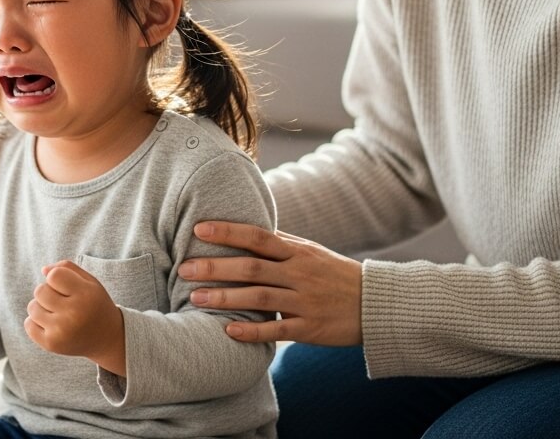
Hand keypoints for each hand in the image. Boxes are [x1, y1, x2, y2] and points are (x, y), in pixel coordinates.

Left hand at [25, 260, 126, 374]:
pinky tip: (51, 324)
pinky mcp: (51, 344)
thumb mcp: (90, 282)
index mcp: (85, 295)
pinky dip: (36, 322)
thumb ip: (67, 268)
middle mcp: (73, 314)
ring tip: (57, 312)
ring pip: (32, 307)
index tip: (66, 285)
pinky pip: (28, 324)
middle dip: (47, 291)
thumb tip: (44, 270)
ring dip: (41, 306)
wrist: (107, 339)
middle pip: (40, 291)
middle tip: (61, 300)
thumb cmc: (95, 304)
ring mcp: (61, 331)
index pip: (54, 275)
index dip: (56, 277)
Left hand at [180, 221, 363, 345]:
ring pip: (259, 298)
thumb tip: (244, 228)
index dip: (228, 232)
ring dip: (225, 298)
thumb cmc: (334, 274)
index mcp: (297, 252)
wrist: (374, 304)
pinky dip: (252, 331)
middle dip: (216, 268)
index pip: (258, 237)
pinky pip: (277, 330)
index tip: (199, 230)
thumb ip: (279, 243)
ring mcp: (305, 302)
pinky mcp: (310, 329)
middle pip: (252, 268)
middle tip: (185, 268)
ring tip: (195, 298)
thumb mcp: (310, 252)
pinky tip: (227, 330)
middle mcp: (299, 274)